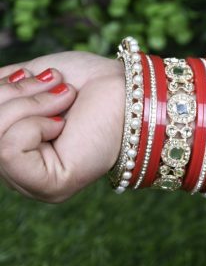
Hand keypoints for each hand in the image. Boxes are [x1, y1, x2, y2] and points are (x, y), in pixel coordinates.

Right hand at [0, 51, 124, 201]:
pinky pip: (10, 150)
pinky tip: (64, 123)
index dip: (2, 92)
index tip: (41, 78)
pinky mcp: (51, 187)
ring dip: (30, 104)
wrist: (131, 90)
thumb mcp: (26, 80)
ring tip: (65, 99)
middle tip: (58, 86)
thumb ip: (0, 95)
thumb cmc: (86, 83)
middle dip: (15, 95)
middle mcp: (21, 173)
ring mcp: (35, 185)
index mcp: (16, 150)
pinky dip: (35, 123)